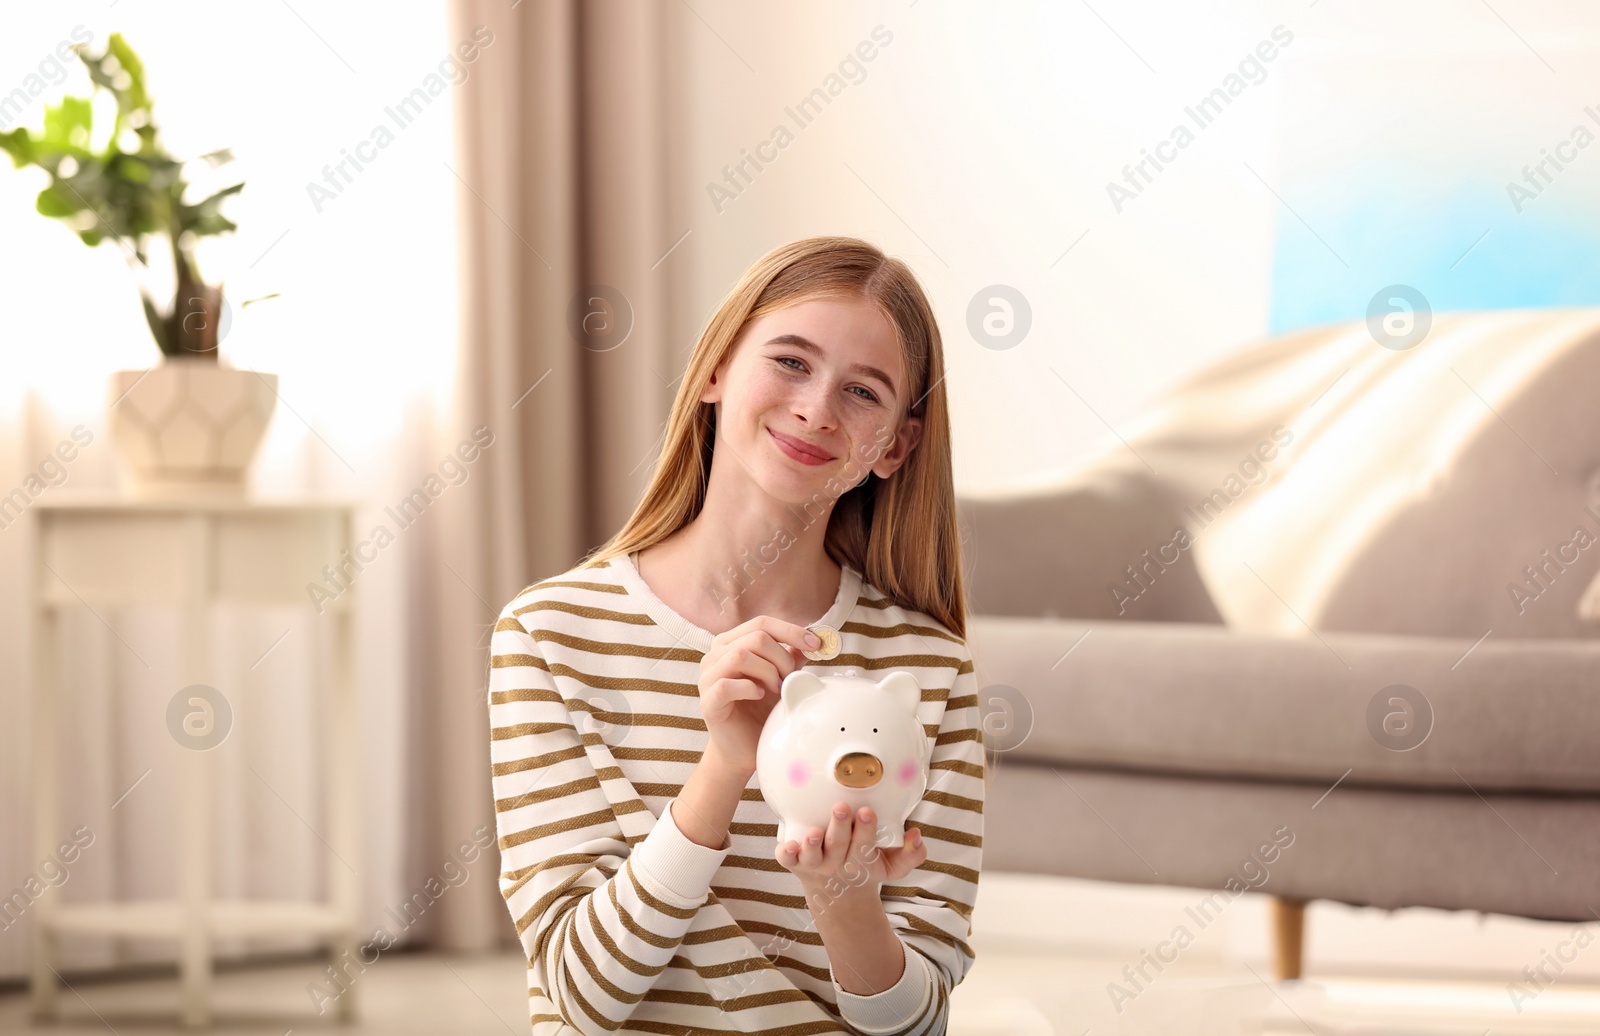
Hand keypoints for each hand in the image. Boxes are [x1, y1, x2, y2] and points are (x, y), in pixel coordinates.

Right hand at [697, 616, 820, 773]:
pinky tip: (760, 697)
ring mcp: (708, 677)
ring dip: (768, 672)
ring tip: (777, 690)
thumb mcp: (781, 677)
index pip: (762, 623)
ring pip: (740, 656)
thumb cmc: (760, 710)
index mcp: (731, 643)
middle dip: (782, 658)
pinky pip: (727, 685)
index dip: (791, 631)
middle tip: (789, 680)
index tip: (816, 646)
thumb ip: (791, 656)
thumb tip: (813, 640)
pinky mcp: (708, 701)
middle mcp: (715, 655)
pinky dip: (750, 688)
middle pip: (756, 638)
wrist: (744, 748)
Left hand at [775, 802, 926, 904]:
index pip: (865, 845)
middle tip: (842, 807)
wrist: (839, 895)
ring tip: (814, 832)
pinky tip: (787, 845)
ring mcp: (814, 864)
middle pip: (838, 846)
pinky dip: (786, 854)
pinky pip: (788, 861)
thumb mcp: (894, 868)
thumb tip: (916, 834)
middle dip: (840, 827)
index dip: (866, 829)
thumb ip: (912, 854)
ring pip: (812, 856)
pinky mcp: (796, 863)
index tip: (867, 812)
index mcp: (861, 862)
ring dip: (812, 844)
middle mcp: (836, 864)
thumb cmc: (867, 870)